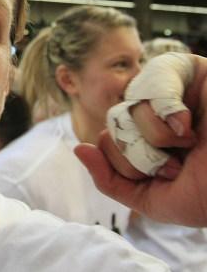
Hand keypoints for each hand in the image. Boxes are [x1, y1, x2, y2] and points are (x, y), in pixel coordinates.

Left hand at [75, 55, 206, 226]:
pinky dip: (166, 106)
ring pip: (130, 102)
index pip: (108, 140)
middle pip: (115, 122)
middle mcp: (156, 115)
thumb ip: (111, 180)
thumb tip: (79, 149)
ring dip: (157, 134)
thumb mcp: (153, 200)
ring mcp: (173, 92)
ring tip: (189, 143)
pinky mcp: (192, 71)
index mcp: (146, 141)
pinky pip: (154, 75)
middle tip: (178, 161)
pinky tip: (186, 124)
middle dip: (142, 151)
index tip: (169, 175)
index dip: (129, 165)